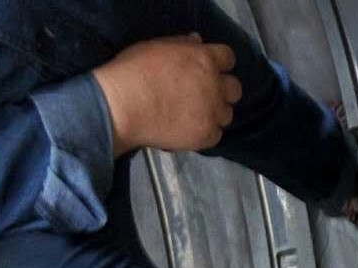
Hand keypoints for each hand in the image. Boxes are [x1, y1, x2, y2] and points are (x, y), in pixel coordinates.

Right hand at [92, 35, 241, 155]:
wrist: (123, 106)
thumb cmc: (134, 71)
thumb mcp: (157, 47)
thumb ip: (182, 44)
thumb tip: (198, 41)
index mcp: (205, 59)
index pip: (228, 58)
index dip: (219, 64)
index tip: (210, 69)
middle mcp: (215, 85)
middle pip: (234, 89)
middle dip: (222, 90)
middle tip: (204, 94)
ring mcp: (213, 112)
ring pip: (226, 114)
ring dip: (214, 113)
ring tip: (194, 114)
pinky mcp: (207, 135)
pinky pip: (216, 135)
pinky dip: (205, 133)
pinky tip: (189, 129)